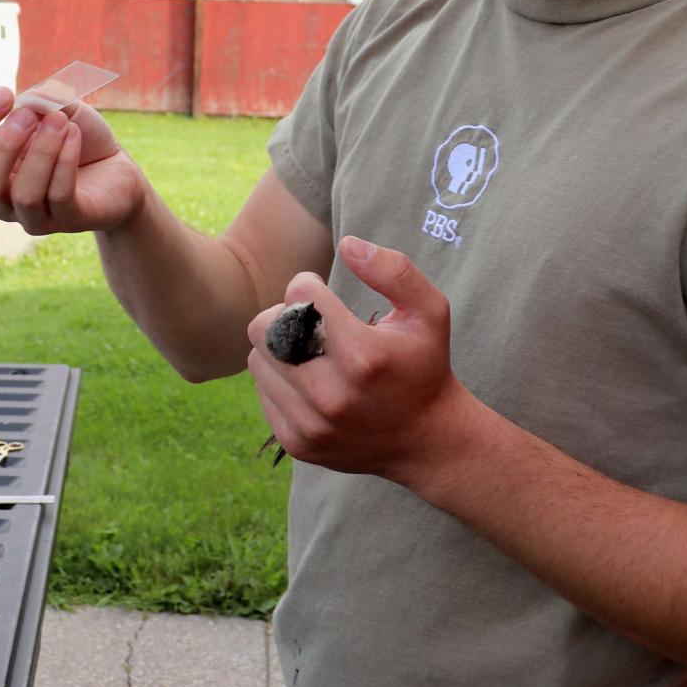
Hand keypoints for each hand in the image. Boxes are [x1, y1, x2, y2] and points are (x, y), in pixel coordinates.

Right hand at [0, 87, 147, 234]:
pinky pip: (59, 195)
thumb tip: (30, 100)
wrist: (118, 170)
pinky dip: (65, 161)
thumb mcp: (59, 110)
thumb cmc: (76, 139)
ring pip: (24, 193)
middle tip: (30, 115)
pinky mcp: (67, 220)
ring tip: (61, 120)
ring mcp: (34, 215)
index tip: (5, 93)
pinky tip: (75, 135)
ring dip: (42, 151)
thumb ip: (41, 101)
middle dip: (5, 145)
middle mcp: (4, 197)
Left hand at [246, 235, 478, 484]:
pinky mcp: (296, 442)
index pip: (298, 295)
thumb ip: (394, 270)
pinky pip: (262, 391)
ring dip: (279, 348)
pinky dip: (279, 379)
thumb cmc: (425, 365)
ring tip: (312, 352)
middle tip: (310, 322)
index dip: (309, 285)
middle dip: (284, 315)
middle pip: (264, 327)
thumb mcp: (429, 311)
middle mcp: (332, 395)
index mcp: (362, 356)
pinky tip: (310, 381)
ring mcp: (311, 424)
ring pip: (257, 358)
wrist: (428, 441)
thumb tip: (347, 244)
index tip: (324, 295)